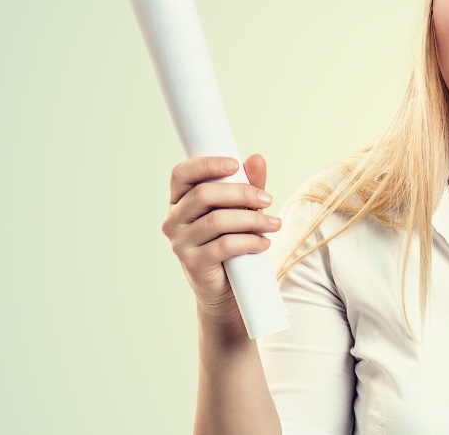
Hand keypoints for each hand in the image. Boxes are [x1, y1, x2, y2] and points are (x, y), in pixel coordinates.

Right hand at [161, 154, 277, 322]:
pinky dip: (249, 241)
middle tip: (268, 199)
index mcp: (179, 201)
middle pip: (204, 194)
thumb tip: (257, 158)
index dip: (206, 165)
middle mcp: (173, 220)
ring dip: (251, 219)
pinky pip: (223, 246)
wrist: (228, 290)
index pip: (181, 174)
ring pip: (216, 220)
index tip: (235, 165)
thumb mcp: (242, 209)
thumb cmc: (233, 242)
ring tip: (274, 224)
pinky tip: (264, 242)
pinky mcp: (192, 263)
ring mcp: (179, 243)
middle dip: (241, 193)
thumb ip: (248, 184)